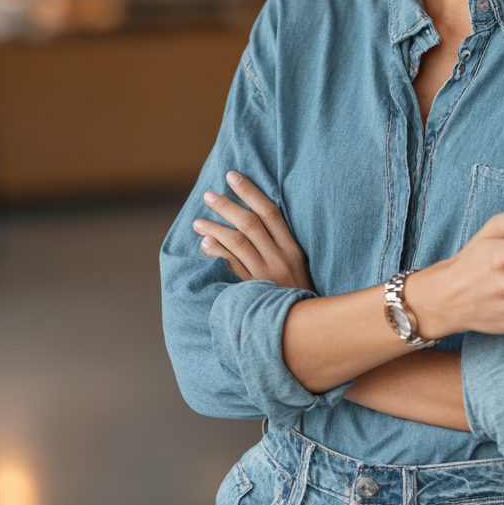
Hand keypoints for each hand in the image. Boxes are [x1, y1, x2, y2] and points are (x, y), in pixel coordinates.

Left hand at [193, 172, 314, 291]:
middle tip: (208, 195)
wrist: (306, 328)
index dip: (250, 191)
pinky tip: (205, 243)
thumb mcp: (296, 266)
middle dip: (227, 205)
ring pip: (238, 242)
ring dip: (216, 228)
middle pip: (250, 223)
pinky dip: (218, 252)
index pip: (271, 211)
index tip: (233, 176)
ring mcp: (267, 274)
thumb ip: (277, 245)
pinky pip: (233, 266)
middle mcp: (281, 257)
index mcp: (293, 248)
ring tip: (198, 221)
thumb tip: (249, 221)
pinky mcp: (255, 290)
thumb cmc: (299, 294)